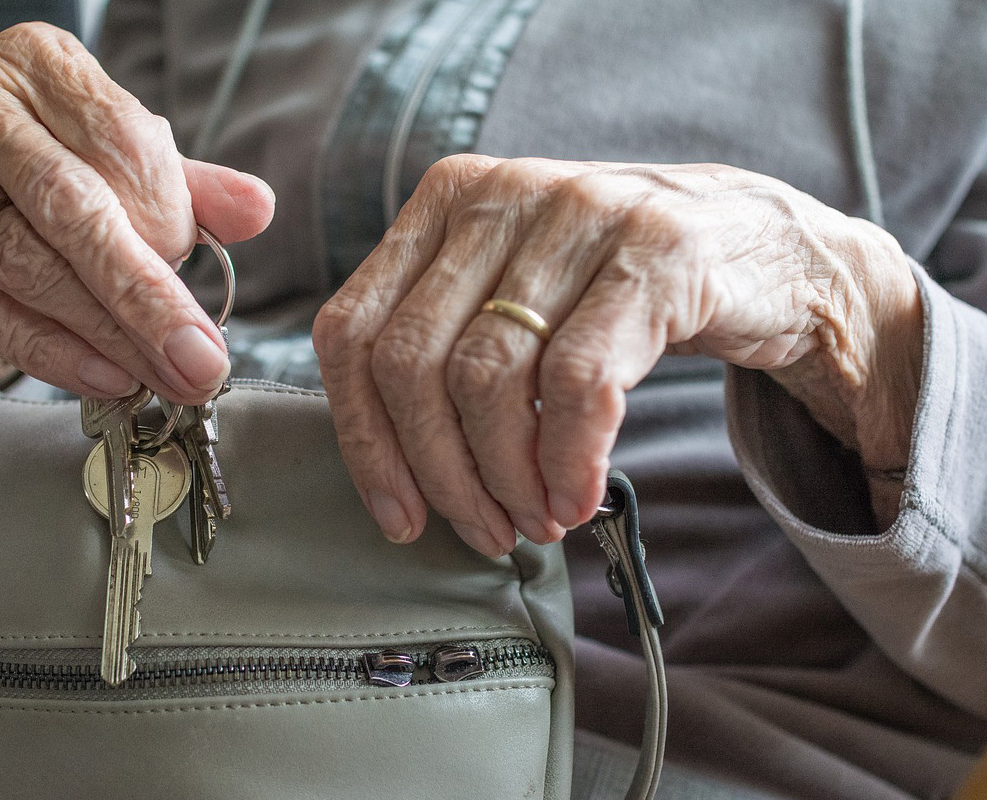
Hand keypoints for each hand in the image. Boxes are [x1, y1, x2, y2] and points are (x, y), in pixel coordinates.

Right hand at [0, 23, 273, 403]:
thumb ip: (190, 189)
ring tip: (155, 376)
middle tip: (196, 363)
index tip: (206, 295)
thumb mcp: (126, 167)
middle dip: (144, 298)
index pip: (119, 140)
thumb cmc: (50, 169)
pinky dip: (38, 348)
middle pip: (69, 208)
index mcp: (38, 61)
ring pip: (18, 261)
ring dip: (98, 333)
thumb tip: (256, 208)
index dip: (168, 224)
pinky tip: (95, 373)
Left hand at [313, 155, 921, 555]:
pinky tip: (578, 498)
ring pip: (487, 377)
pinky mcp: (658, 251)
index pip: (353, 329)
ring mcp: (580, 213)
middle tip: (485, 531)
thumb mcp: (517, 295)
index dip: (364, 439)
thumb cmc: (620, 292)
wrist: (769, 253)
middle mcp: (502, 194)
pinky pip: (578, 381)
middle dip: (440, 472)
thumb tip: (388, 467)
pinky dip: (569, 459)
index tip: (398, 515)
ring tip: (536, 521)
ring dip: (506, 477)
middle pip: (411, 363)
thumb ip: (446, 343)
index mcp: (447, 201)